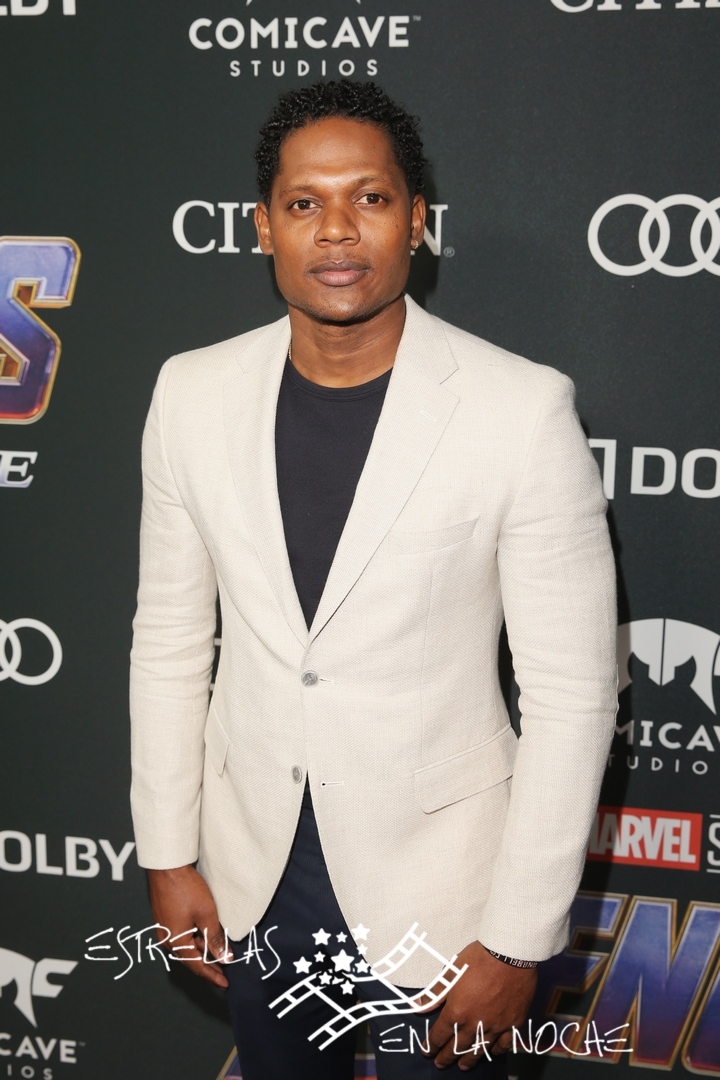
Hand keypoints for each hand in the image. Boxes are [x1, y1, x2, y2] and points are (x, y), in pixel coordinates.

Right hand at [147, 865, 229, 987]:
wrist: (167, 867)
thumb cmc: (186, 889)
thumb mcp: (207, 915)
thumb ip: (215, 938)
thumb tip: (224, 958)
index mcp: (176, 942)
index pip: (197, 966)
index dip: (212, 975)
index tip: (225, 983)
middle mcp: (166, 939)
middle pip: (189, 959)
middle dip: (207, 966)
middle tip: (224, 972)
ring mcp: (164, 929)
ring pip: (186, 947)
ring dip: (202, 952)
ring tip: (219, 954)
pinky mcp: (164, 919)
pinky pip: (181, 937)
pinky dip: (195, 940)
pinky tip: (205, 937)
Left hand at [420, 941, 536, 1070]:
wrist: (509, 954)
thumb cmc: (478, 959)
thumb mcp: (451, 972)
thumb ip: (435, 993)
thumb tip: (418, 1006)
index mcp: (456, 1012)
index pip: (440, 1035)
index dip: (432, 1045)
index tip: (427, 1052)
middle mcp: (474, 1024)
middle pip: (457, 1047)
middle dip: (446, 1057)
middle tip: (440, 1064)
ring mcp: (495, 1026)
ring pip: (479, 1050)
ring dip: (469, 1060)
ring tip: (463, 1066)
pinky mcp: (512, 1023)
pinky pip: (503, 1044)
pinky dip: (496, 1051)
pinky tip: (491, 1052)